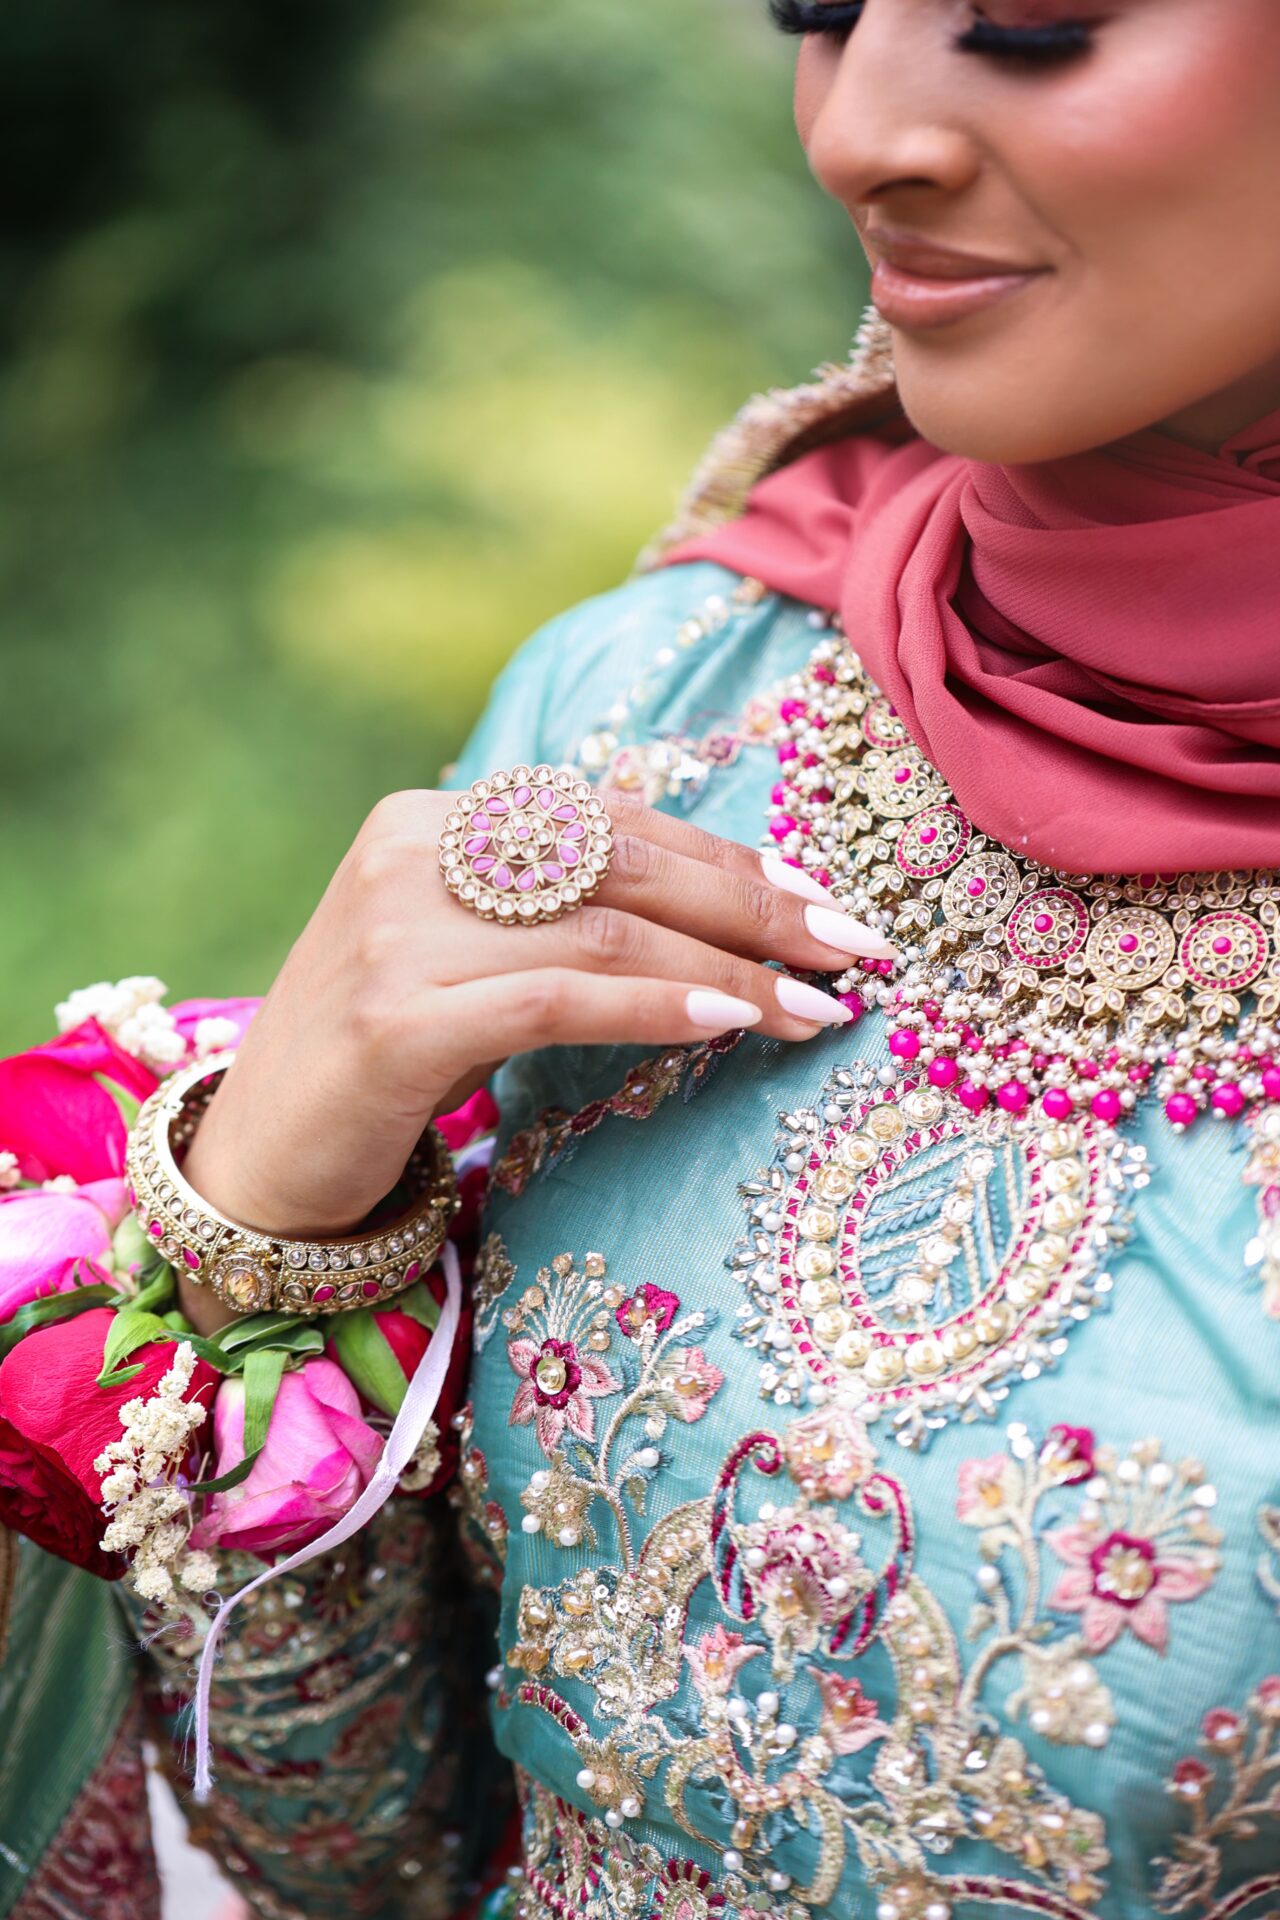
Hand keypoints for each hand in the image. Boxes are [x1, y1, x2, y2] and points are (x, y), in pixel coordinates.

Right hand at [179, 788, 893, 1329]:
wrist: (255, 1159)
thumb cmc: (383, 1060)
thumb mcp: (470, 958)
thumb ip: (560, 912)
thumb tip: (722, 903)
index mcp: (432, 820)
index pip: (609, 819)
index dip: (726, 855)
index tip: (818, 896)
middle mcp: (411, 853)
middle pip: (623, 862)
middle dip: (755, 903)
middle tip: (856, 947)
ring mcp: (396, 931)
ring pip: (607, 929)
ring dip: (733, 968)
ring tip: (819, 1006)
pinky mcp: (394, 1016)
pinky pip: (560, 995)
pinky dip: (659, 1007)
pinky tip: (735, 1026)